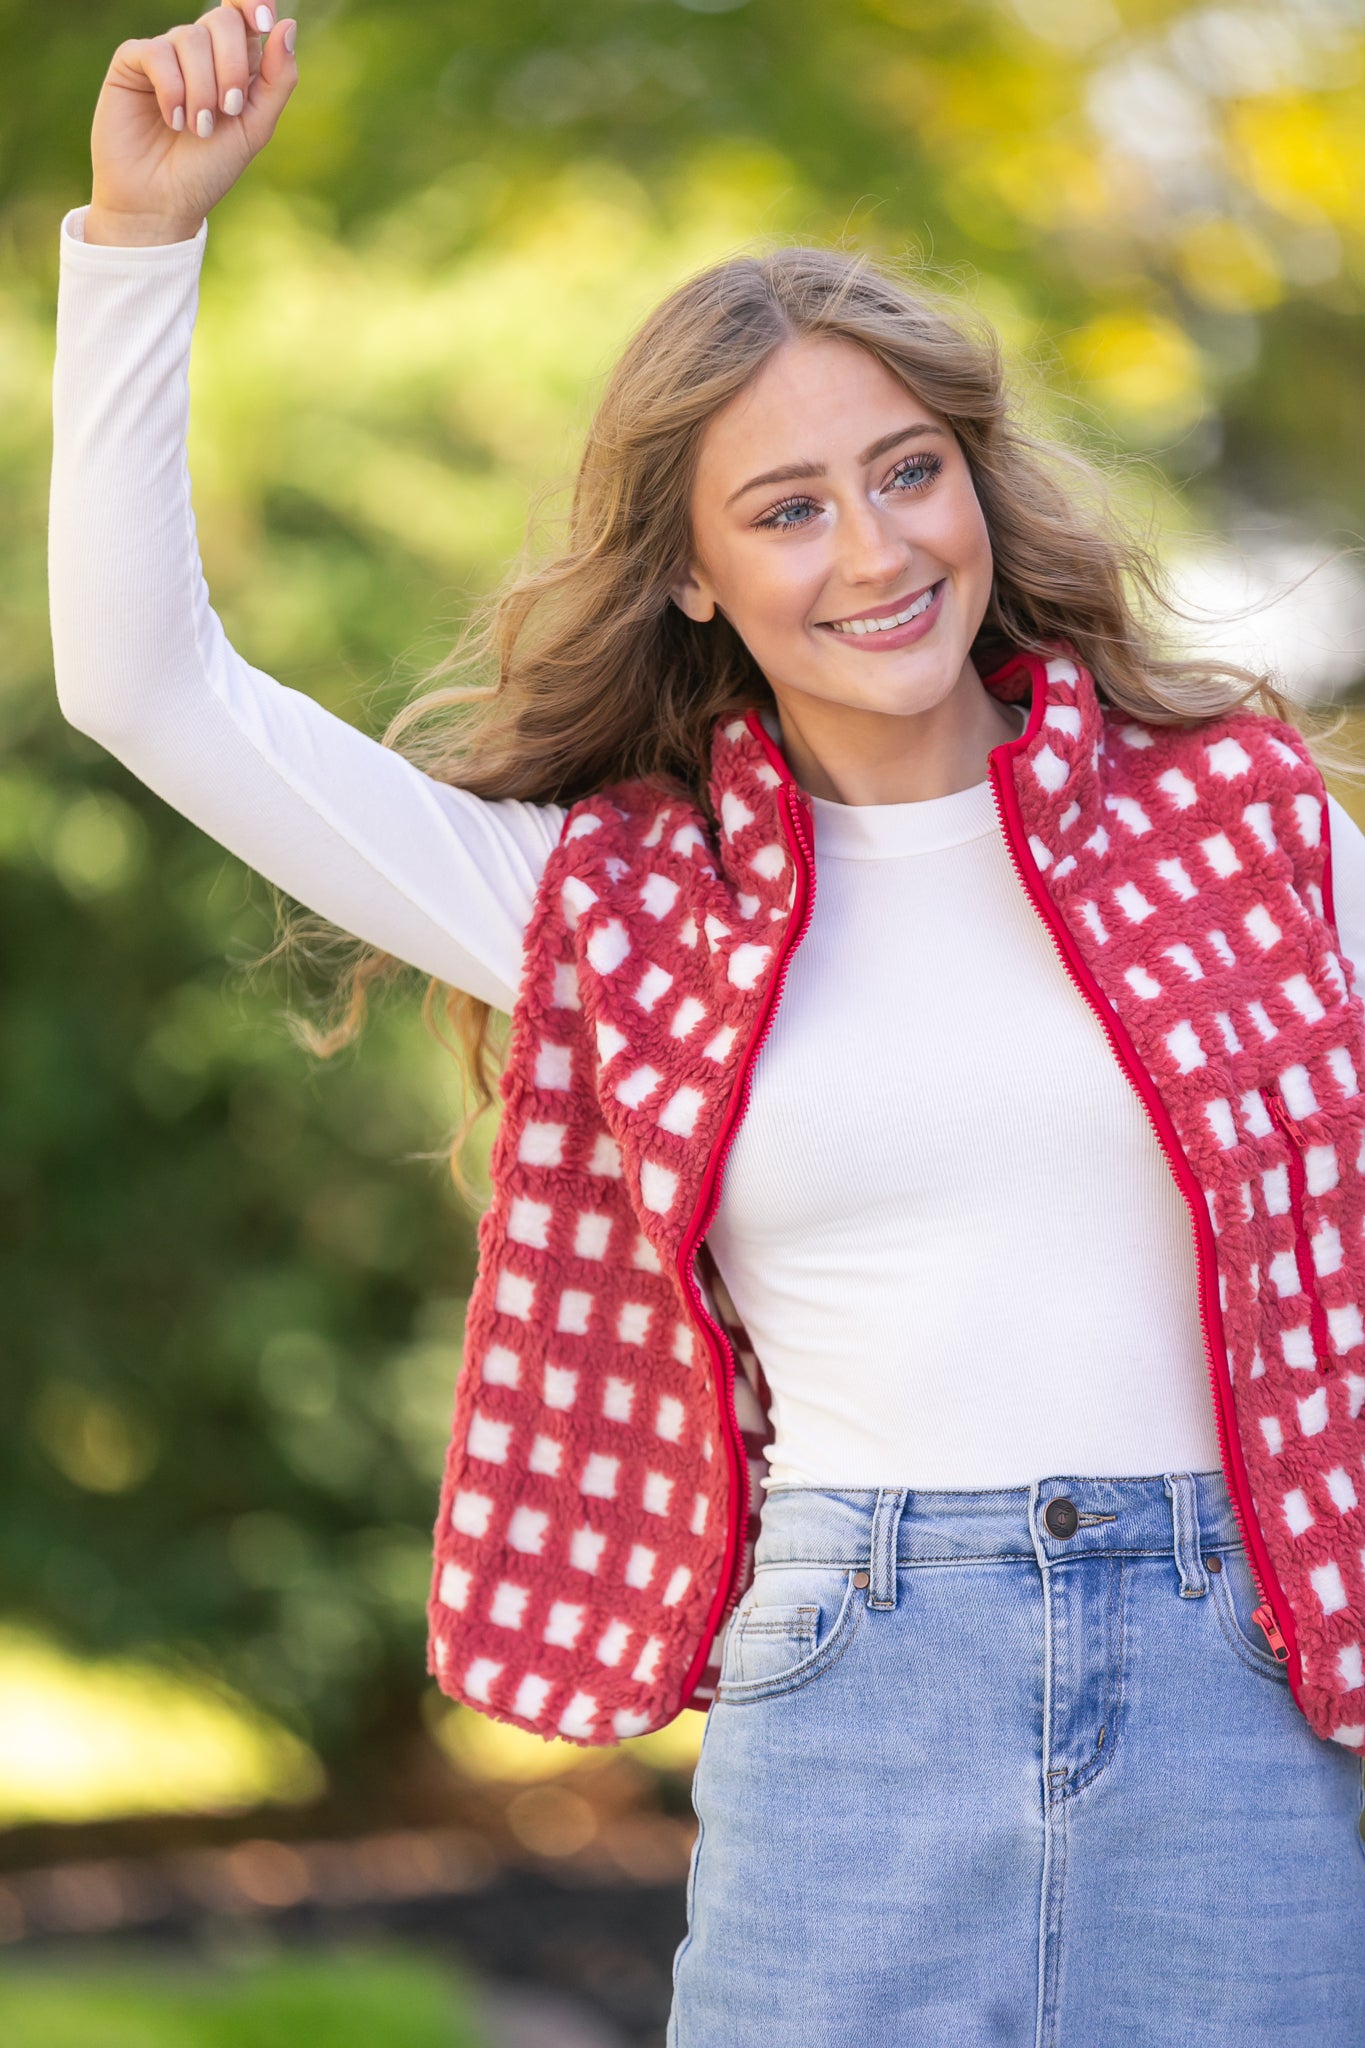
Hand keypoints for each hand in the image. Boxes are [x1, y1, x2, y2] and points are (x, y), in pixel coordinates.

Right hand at [86, 4, 297, 244]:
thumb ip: (277, 80)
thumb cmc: (209, 170)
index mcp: (234, 63)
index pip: (245, 12)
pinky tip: (174, 119)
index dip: (253, 4)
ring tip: (197, 129)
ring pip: (191, 38)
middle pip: (223, 20)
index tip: (264, 20)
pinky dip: (172, 88)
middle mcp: (200, 53)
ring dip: (202, 89)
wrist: (163, 202)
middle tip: (228, 110)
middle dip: (232, 66)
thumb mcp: (254, 128)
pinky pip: (157, 52)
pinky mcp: (132, 63)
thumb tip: (287, 25)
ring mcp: (165, 55)